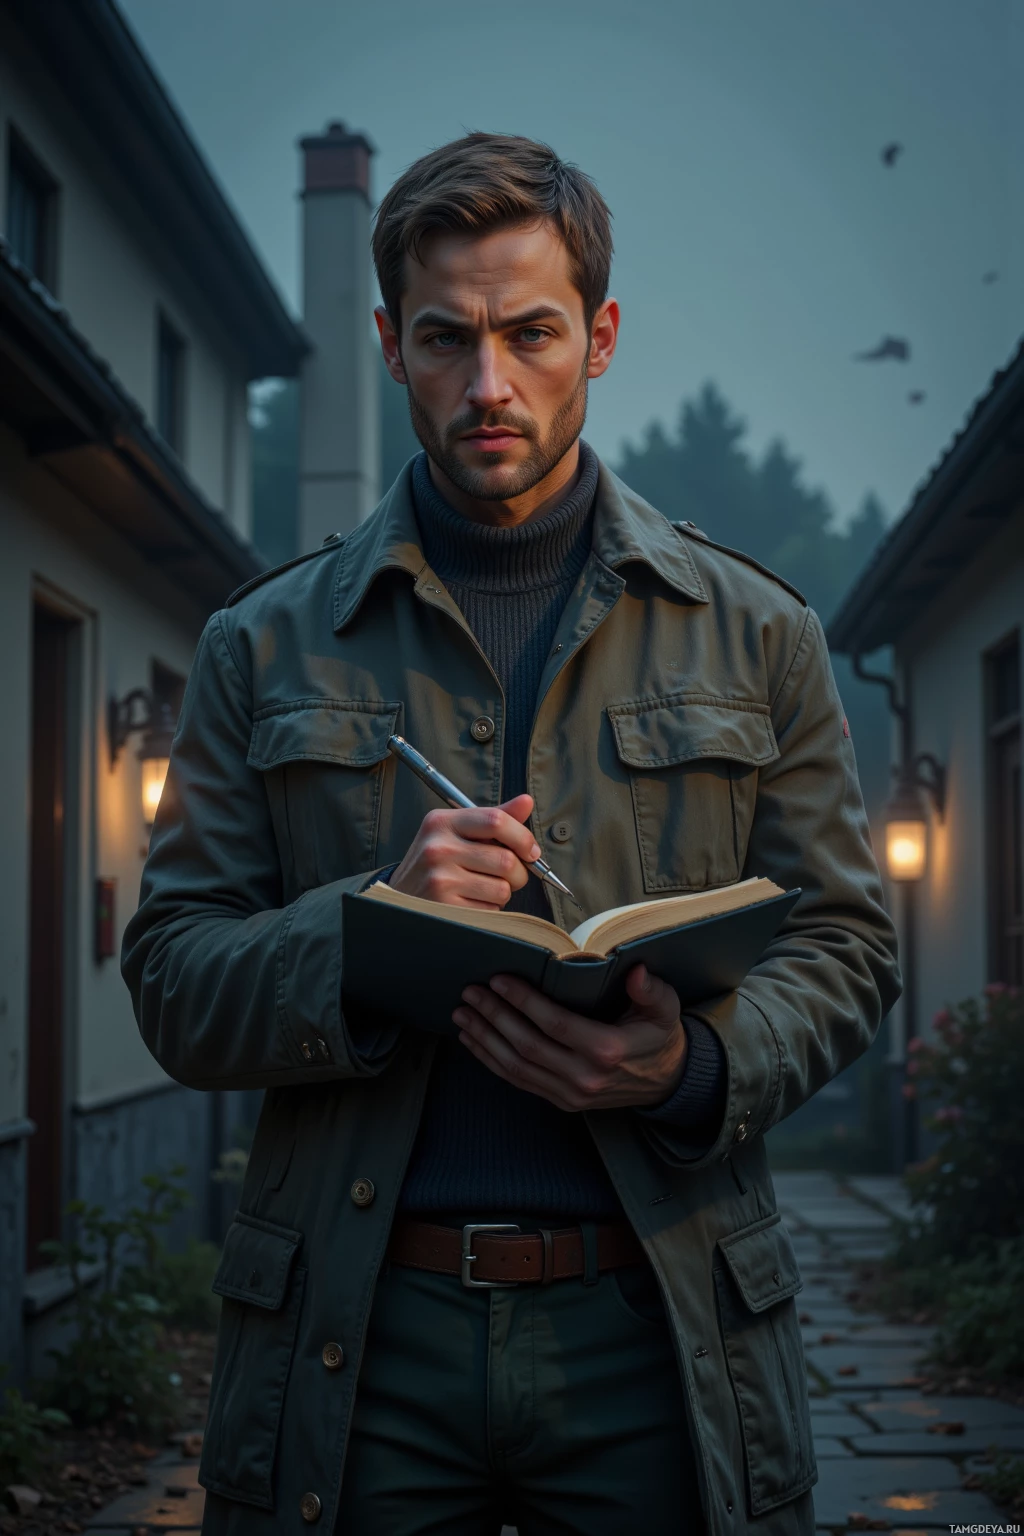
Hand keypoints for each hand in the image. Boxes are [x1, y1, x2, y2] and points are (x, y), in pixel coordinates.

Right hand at [389, 793, 539, 908]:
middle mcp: (438, 848)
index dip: (523, 837)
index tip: (531, 852)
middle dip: (519, 873)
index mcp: (442, 822)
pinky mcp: (445, 906)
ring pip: (502, 888)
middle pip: (506, 859)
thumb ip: (493, 819)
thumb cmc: (436, 863)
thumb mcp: (457, 833)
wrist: (400, 897)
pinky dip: (491, 909)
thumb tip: (526, 801)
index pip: (496, 820)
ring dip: (503, 893)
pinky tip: (472, 902)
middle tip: (510, 876)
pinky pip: (491, 909)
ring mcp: (440, 879)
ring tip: (483, 889)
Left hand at [453, 964, 687, 1110]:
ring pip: (516, 1067)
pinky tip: (474, 1040)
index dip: (523, 1002)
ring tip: (463, 1014)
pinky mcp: (560, 1101)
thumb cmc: (660, 1037)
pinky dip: (492, 1061)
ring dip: (485, 1039)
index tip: (498, 979)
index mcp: (607, 1050)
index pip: (555, 1024)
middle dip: (494, 1016)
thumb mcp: (666, 1009)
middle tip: (471, 992)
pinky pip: (518, 1081)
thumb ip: (651, 990)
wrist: (667, 1083)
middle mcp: (584, 1077)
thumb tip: (636, 971)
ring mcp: (570, 1094)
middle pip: (527, 1045)